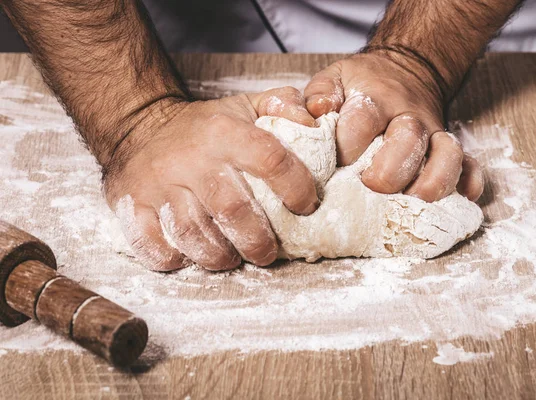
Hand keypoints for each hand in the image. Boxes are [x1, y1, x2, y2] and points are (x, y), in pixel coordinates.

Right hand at [103, 87, 317, 270]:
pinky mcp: (132, 204)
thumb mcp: (245, 106)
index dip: (296, 188)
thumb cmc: (205, 127)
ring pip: (192, 234)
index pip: (270, 159)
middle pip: (231, 209)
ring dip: (218, 256)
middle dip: (257, 241)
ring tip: (232, 257)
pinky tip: (189, 257)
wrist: (141, 125)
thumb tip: (316, 122)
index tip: (305, 208)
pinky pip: (149, 243)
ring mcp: (157, 183)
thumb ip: (284, 107)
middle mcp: (190, 158)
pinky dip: (172, 259)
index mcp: (223, 132)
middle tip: (268, 253)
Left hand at [304, 50, 483, 201]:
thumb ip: (318, 96)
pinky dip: (469, 183)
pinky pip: (470, 164)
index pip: (363, 120)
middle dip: (389, 171)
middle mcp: (408, 115)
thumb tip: (313, 115)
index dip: (347, 146)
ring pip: (447, 154)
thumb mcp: (334, 79)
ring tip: (413, 201)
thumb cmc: (361, 86)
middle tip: (371, 187)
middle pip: (408, 140)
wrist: (404, 71)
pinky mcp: (450, 146)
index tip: (335, 164)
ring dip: (433, 182)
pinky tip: (461, 199)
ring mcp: (434, 132)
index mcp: (374, 98)